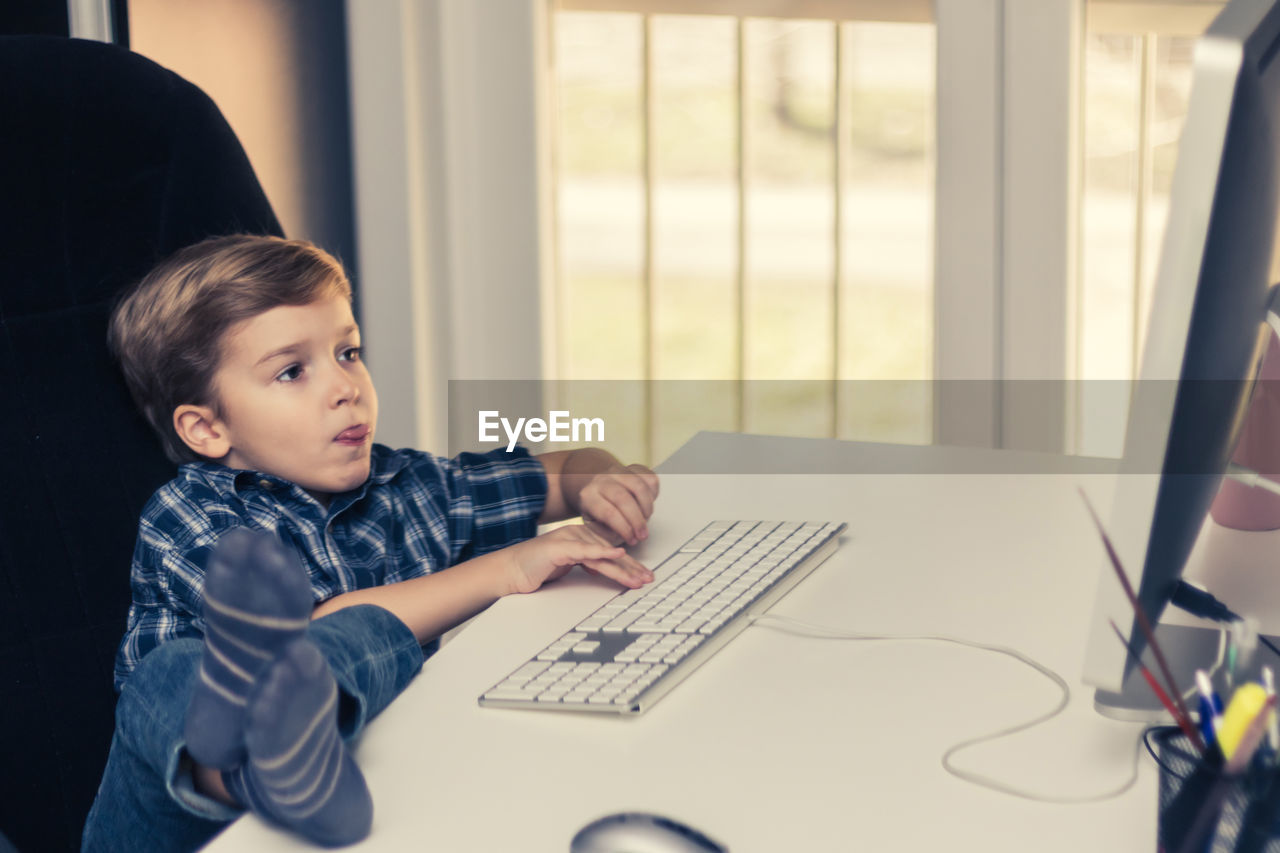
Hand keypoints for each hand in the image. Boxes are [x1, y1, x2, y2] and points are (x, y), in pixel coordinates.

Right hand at [505, 524, 653, 594]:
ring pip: (602, 555)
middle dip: (632, 568)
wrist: (510, 571)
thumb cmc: (536, 569)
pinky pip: (585, 551)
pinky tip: (617, 553)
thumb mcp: (567, 567)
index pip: (610, 553)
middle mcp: (577, 536)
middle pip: (610, 554)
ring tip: (638, 577)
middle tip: (649, 578)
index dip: (629, 565)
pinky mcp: (559, 548)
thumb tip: (601, 572)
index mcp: (581, 539)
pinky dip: (602, 552)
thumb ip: (584, 565)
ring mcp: (568, 540)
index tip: (644, 575)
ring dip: (623, 567)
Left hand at [576, 463, 658, 545]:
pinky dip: (653, 494)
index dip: (624, 529)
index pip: (608, 513)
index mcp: (589, 496)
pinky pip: (649, 478)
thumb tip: (628, 535)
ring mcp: (619, 471)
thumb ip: (608, 533)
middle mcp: (602, 480)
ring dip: (647, 508)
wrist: (596, 488)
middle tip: (643, 535)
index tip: (632, 540)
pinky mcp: (633, 468)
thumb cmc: (597, 511)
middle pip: (624, 499)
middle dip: (637, 521)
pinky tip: (647, 505)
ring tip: (646, 520)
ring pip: (639, 487)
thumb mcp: (595, 526)